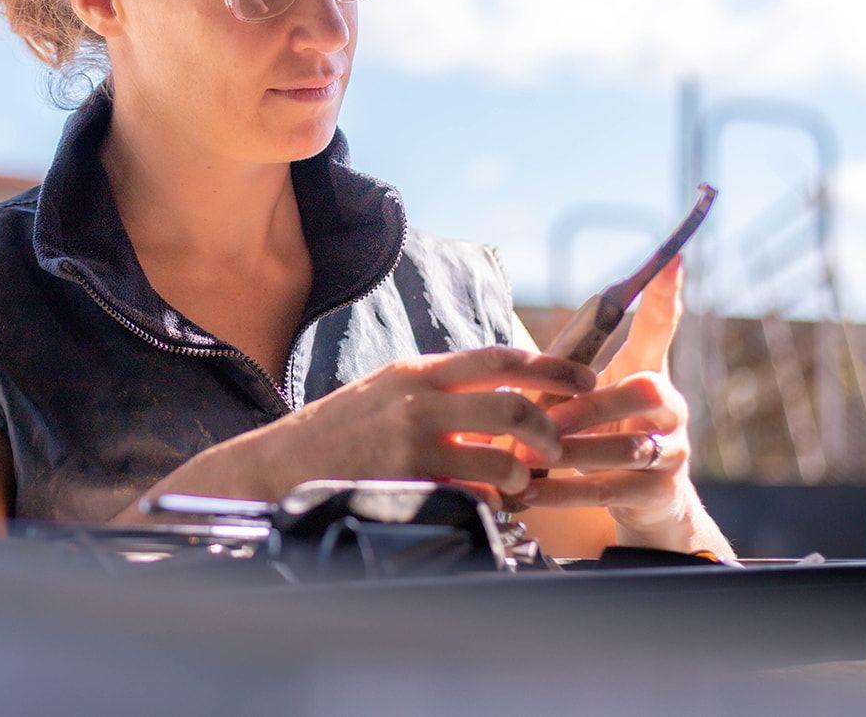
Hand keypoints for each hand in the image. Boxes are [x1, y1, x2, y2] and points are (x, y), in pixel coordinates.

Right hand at [254, 345, 596, 505]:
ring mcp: (413, 441)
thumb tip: (495, 389)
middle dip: (548, 430)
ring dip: (522, 476)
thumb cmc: (338, 432)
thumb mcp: (386, 391)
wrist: (280, 463)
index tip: (585, 380)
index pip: (500, 358)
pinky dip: (492, 503)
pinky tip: (490, 507)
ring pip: (500, 457)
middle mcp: (419, 398)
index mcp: (419, 370)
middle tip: (556, 446)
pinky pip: (473, 494)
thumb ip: (436, 387)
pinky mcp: (407, 480)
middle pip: (512, 405)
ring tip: (519, 485)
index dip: (552, 368)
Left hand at [517, 256, 701, 541]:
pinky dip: (566, 491)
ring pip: (628, 448)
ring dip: (573, 452)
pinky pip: (612, 489)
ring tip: (526, 457)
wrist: (643, 504)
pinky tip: (530, 490)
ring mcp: (673, 451)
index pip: (661, 327)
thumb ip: (562, 377)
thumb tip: (516, 362)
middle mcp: (671, 407)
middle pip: (643, 392)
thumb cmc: (602, 435)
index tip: (670, 259)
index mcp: (650, 371)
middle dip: (591, 406)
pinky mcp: (660, 492)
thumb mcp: (585, 399)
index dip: (665, 296)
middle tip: (545, 420)